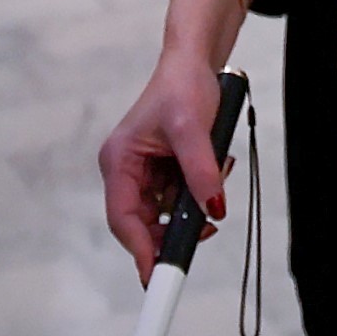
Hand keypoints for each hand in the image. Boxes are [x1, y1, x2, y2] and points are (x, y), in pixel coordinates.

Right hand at [98, 51, 225, 285]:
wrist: (196, 60)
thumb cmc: (183, 85)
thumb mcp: (193, 128)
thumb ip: (200, 169)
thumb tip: (212, 209)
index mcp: (118, 160)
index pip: (123, 218)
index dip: (140, 249)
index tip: (158, 275)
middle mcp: (127, 169)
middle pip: (144, 220)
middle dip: (174, 226)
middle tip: (207, 226)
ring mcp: (145, 170)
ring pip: (165, 209)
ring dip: (192, 203)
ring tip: (217, 176)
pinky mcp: (164, 167)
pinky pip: (180, 193)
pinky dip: (199, 188)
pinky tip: (217, 166)